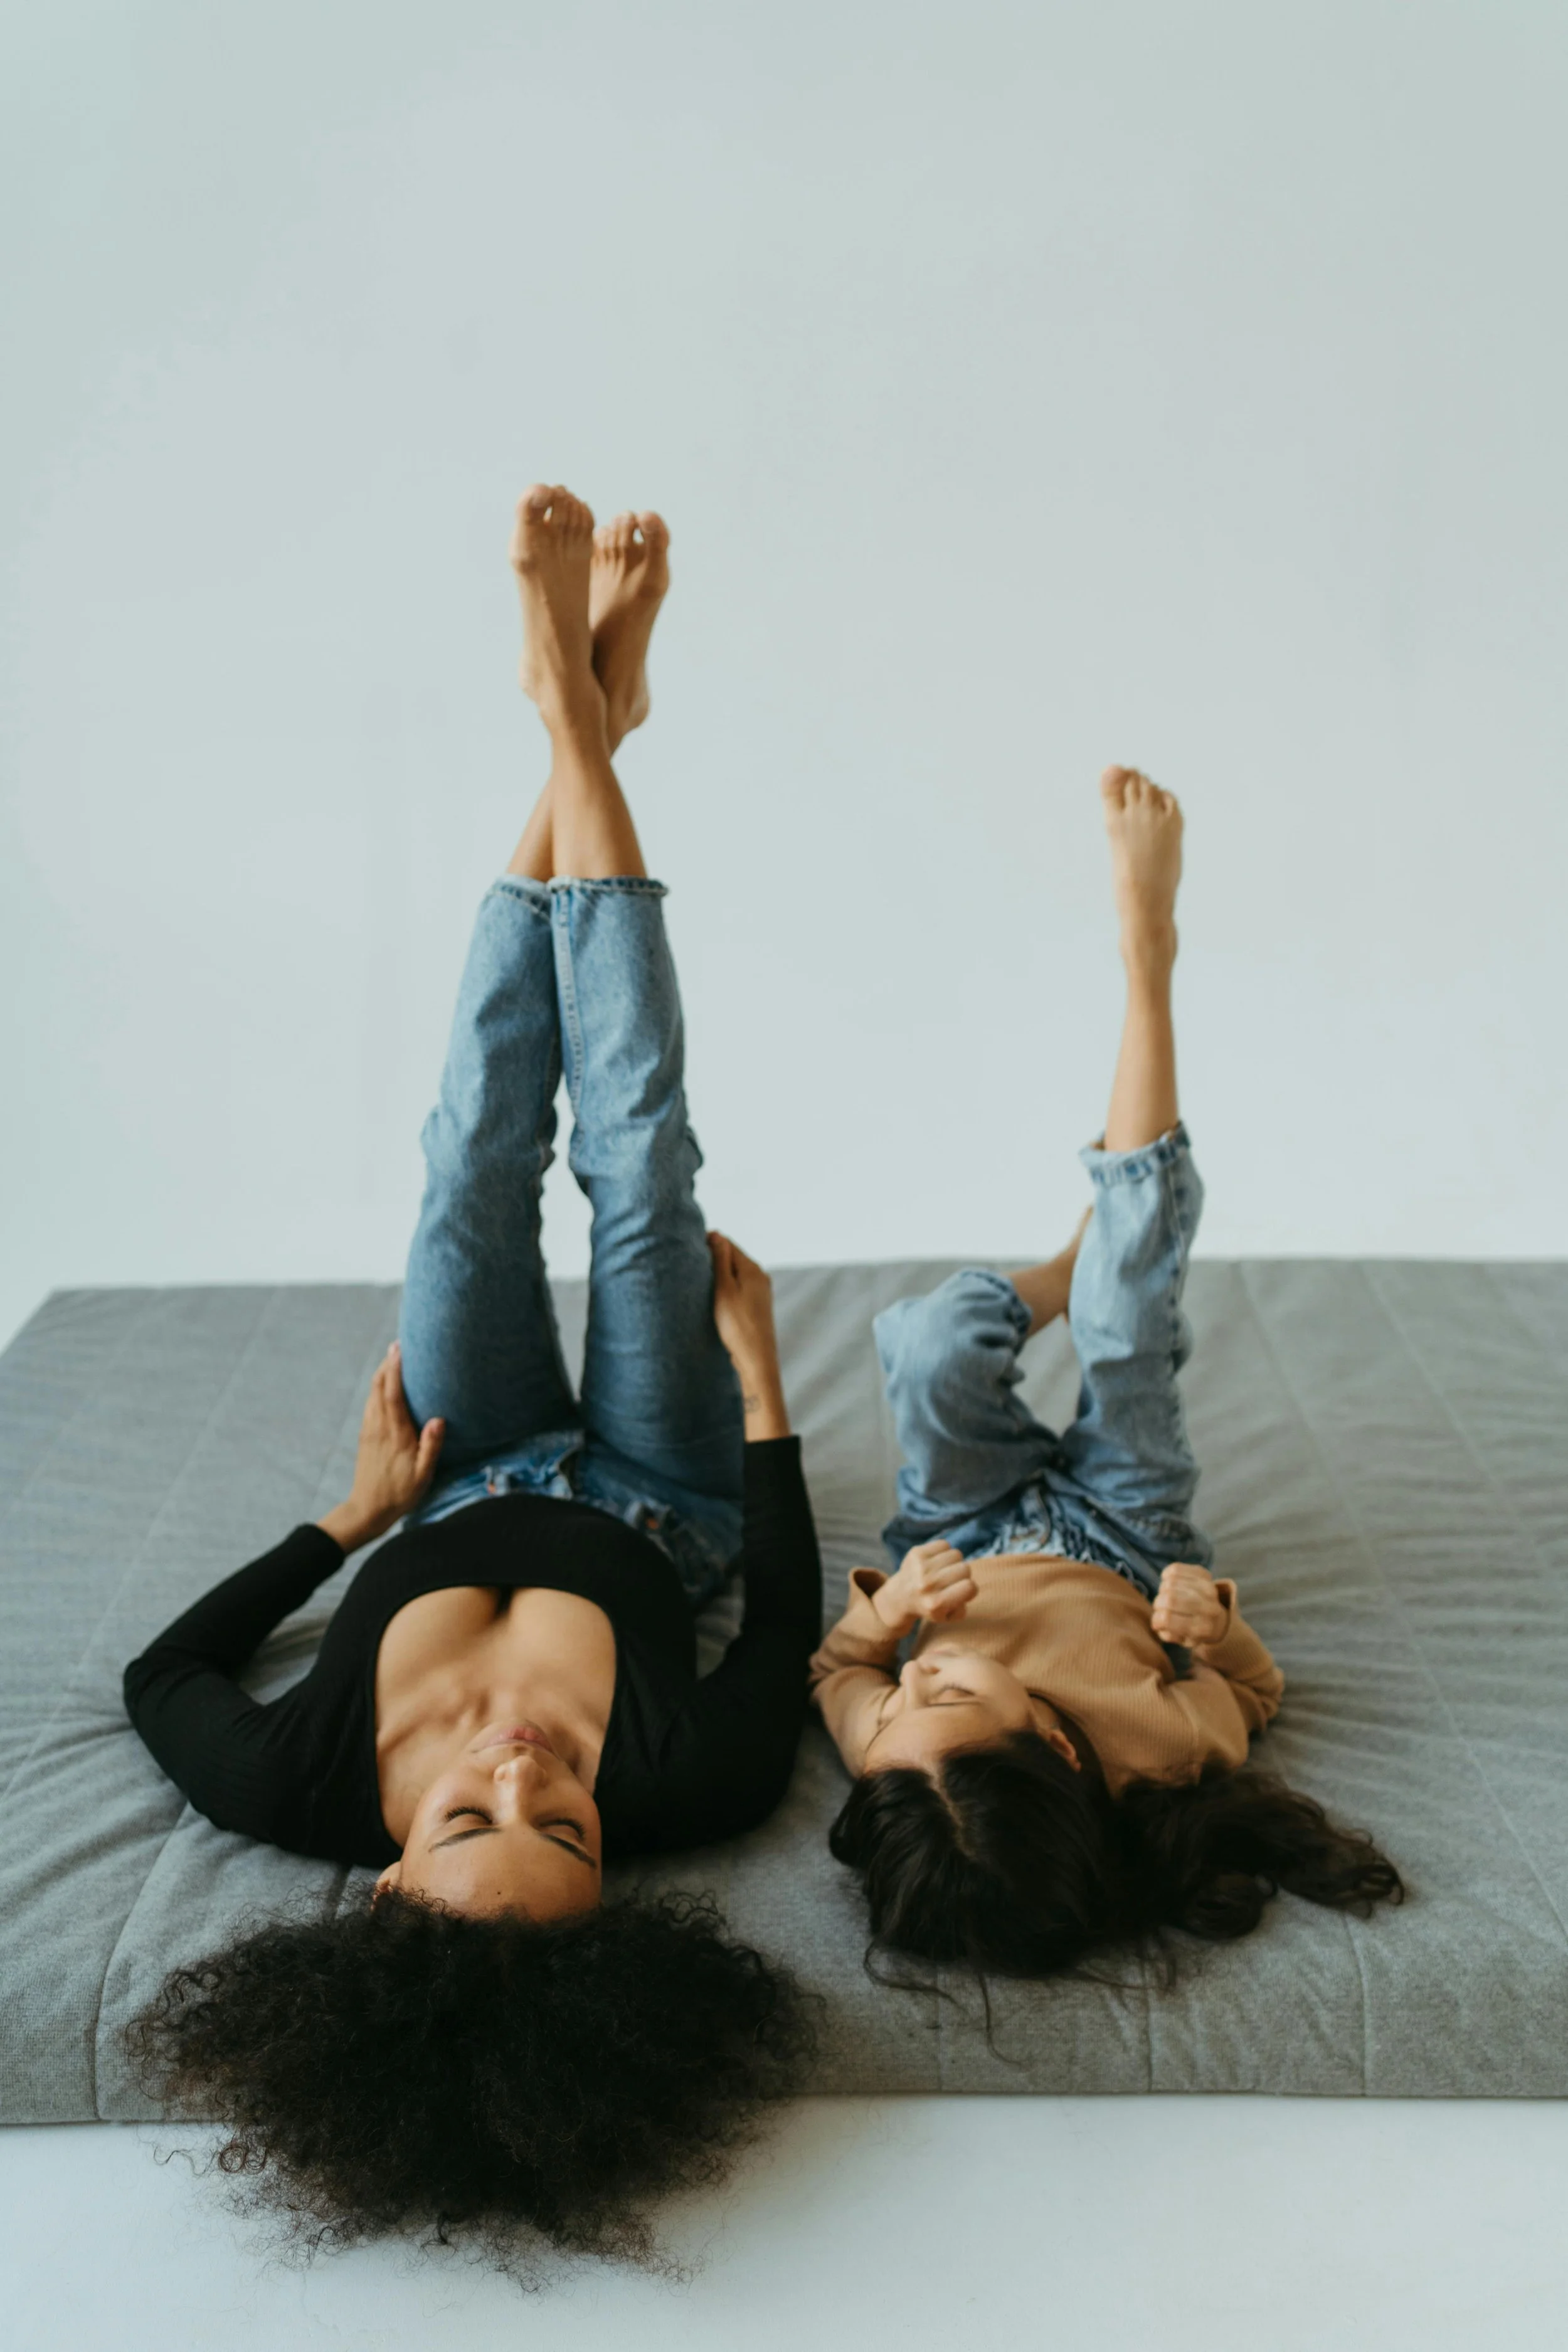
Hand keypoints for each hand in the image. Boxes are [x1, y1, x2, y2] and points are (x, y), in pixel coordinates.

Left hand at [319, 1343, 444, 1552]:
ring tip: (393, 1358)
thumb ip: (431, 1447)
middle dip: (387, 1363)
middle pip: (379, 1387)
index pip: (393, 1394)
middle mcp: (378, 1427)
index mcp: (394, 1434)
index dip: (395, 1369)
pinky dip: (377, 1387)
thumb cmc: (399, 1493)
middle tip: (398, 1344)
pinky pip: (370, 1403)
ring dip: (381, 1373)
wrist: (367, 1509)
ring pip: (372, 1393)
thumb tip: (438, 1420)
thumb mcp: (422, 1475)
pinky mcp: (366, 1435)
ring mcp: (369, 1430)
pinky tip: (385, 1385)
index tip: (399, 1348)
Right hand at [708, 1230, 789, 1438]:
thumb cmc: (738, 1326)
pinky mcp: (756, 1306)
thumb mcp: (724, 1290)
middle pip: (732, 1258)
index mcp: (753, 1269)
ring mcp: (760, 1292)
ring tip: (701, 1286)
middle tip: (692, 1272)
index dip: (707, 1245)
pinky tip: (714, 1300)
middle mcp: (760, 1277)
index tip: (689, 1254)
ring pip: (734, 1275)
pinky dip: (725, 1290)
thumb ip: (720, 1262)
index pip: (727, 1244)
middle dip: (713, 1261)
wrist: (756, 1360)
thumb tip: (716, 1235)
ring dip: (718, 1277)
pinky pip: (738, 1289)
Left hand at [873, 1539, 978, 1633]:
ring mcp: (920, 1567)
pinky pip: (944, 1544)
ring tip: (945, 1570)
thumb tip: (965, 1589)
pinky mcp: (916, 1553)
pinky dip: (944, 1552)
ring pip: (956, 1554)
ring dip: (954, 1562)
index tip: (961, 1591)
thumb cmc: (930, 1606)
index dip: (970, 1589)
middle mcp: (927, 1585)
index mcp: (936, 1604)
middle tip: (953, 1580)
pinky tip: (937, 1561)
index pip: (970, 1587)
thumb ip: (962, 1609)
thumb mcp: (947, 1617)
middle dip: (963, 1575)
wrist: (900, 1596)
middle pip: (965, 1568)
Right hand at [1150, 1561, 1227, 1648]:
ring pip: (1171, 1582)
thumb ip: (1168, 1634)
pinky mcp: (1204, 1574)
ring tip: (1167, 1596)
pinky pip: (1175, 1569)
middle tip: (1161, 1608)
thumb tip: (1159, 1621)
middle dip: (1158, 1603)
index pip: (1167, 1618)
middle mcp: (1208, 1608)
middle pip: (1169, 1598)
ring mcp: (1209, 1589)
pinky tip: (1170, 1583)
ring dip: (1163, 1590)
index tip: (1158, 1622)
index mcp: (1201, 1628)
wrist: (1215, 1619)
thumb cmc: (1192, 1631)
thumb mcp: (1181, 1641)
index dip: (1156, 1619)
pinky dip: (1167, 1575)